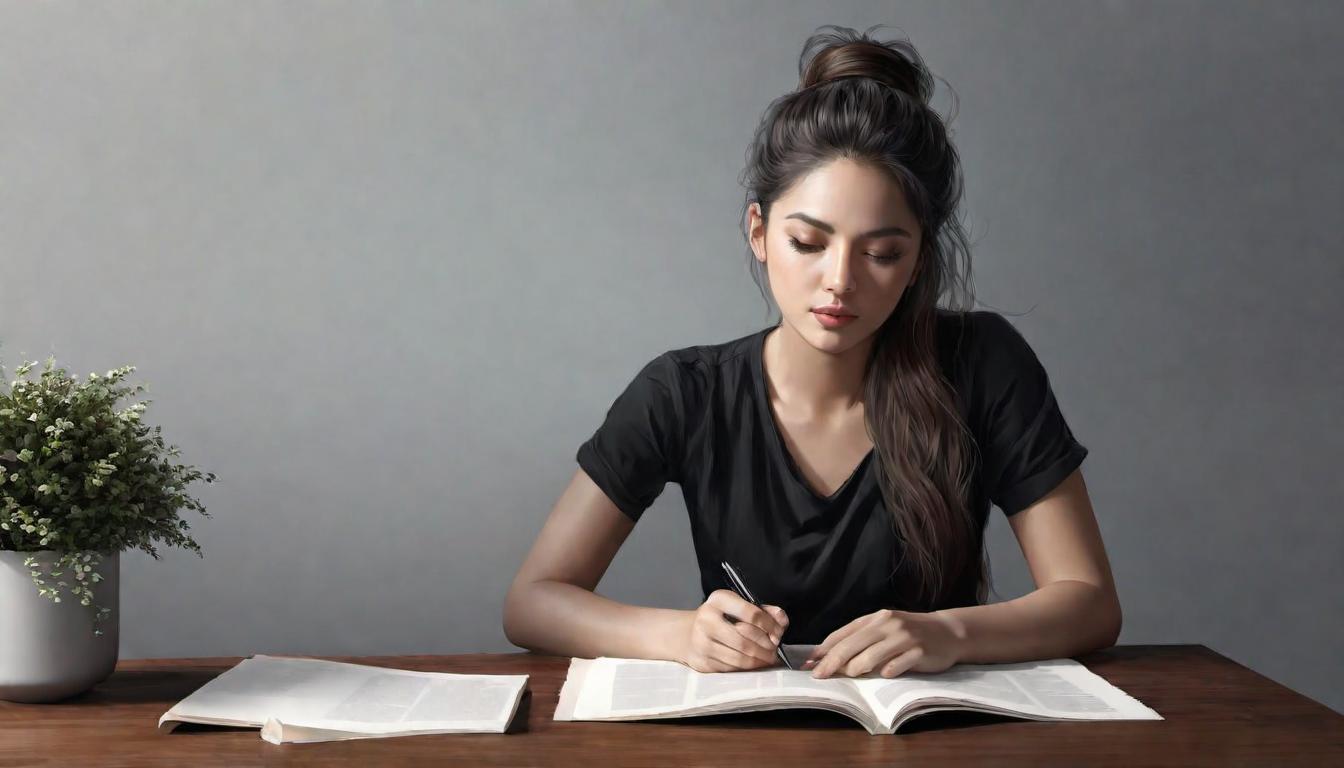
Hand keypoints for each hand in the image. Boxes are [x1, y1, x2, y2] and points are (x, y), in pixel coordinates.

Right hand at [675, 589, 788, 672]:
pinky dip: (747, 668)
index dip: (770, 626)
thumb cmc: (721, 619)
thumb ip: (764, 611)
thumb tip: (781, 620)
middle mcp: (706, 619)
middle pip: (745, 639)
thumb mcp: (739, 607)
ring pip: (739, 658)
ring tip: (768, 658)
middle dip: (765, 647)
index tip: (778, 633)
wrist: (687, 634)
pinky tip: (754, 664)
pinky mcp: (702, 662)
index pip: (752, 614)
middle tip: (775, 650)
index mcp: (719, 600)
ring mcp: (701, 642)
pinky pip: (731, 668)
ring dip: (759, 661)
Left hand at [802, 608, 961, 678]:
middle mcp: (887, 624)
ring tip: (849, 676)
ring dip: (856, 669)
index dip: (824, 650)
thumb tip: (829, 657)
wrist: (946, 631)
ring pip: (871, 655)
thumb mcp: (883, 629)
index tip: (809, 664)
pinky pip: (897, 664)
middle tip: (819, 675)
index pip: (843, 634)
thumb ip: (860, 640)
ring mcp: (904, 637)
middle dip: (832, 662)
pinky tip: (883, 675)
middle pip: (852, 645)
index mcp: (875, 618)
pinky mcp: (919, 651)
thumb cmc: (909, 633)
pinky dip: (887, 671)